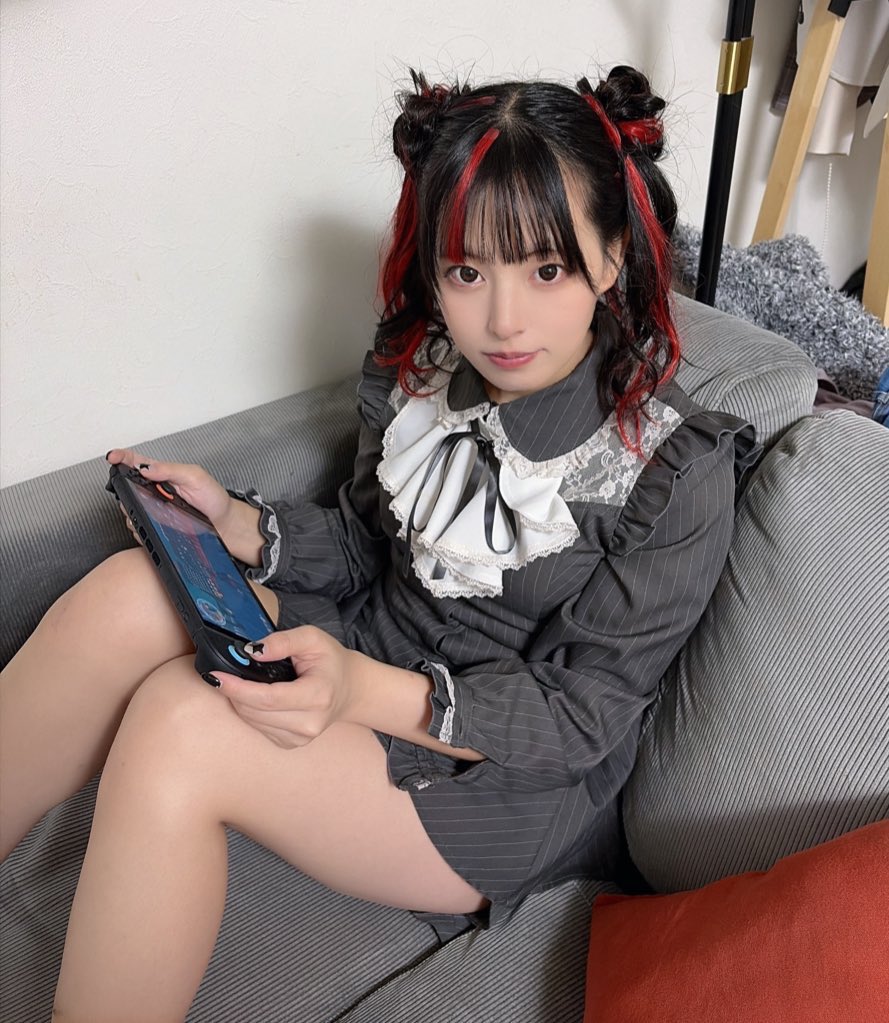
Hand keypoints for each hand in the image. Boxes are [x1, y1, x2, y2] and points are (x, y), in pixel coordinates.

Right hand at [106, 448, 233, 526]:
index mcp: (163, 473)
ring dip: (133, 510)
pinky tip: (152, 526)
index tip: (112, 457)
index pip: (136, 461)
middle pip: (127, 487)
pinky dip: (140, 527)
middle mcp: (155, 491)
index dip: (122, 457)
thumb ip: (171, 470)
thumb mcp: (195, 477)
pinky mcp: (156, 526)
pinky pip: (139, 527)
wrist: (224, 524)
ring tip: (150, 510)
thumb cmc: (213, 498)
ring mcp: (154, 509)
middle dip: (124, 489)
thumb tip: (147, 467)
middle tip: (132, 492)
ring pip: (130, 508)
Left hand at [215, 626, 358, 748]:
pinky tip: (256, 697)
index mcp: (317, 696)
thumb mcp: (312, 638)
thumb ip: (282, 641)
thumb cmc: (330, 661)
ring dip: (239, 702)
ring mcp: (301, 738)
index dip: (237, 688)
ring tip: (241, 682)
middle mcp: (310, 723)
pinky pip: (258, 728)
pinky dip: (250, 711)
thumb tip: (252, 651)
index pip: (268, 698)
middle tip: (224, 672)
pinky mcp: (291, 743)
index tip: (216, 676)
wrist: (349, 688)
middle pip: (255, 711)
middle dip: (233, 692)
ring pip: (253, 722)